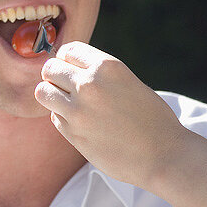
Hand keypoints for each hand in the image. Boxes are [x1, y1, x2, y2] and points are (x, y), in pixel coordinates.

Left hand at [36, 41, 187, 187]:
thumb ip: (102, 76)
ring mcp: (78, 110)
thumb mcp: (131, 83)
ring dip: (52, 96)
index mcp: (107, 67)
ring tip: (68, 104)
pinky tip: (83, 124)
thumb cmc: (153, 119)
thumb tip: (73, 71)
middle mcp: (89, 85)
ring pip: (43, 92)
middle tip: (67, 87)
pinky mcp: (73, 134)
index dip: (68, 59)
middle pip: (50, 69)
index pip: (69, 50)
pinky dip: (63, 119)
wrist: (162, 155)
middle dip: (55, 76)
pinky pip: (55, 118)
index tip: (72, 68)